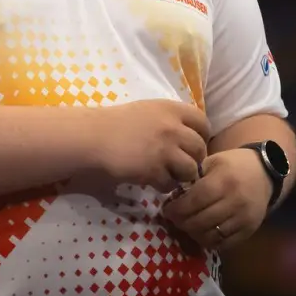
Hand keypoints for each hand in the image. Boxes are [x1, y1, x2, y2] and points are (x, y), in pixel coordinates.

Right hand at [91, 100, 209, 191]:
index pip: (203, 123)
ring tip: (168, 175)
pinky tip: (153, 182)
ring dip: (181, 175)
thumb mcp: (147, 110)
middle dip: (194, 159)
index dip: (201, 136)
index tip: (192, 145)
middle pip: (200, 148)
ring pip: (190, 169)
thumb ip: (169, 120)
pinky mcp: (154, 170)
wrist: (92, 137)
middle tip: (181, 165)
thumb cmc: (114, 122)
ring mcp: (165, 150)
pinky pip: (171, 184)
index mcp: (171, 109)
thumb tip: (187, 135)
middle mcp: (172, 127)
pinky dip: (164, 186)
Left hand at [160, 147, 272, 251]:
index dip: (177, 209)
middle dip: (182, 222)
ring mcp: (243, 218)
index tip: (167, 209)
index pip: (194, 202)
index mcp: (224, 181)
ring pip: (210, 236)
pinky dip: (210, 241)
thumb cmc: (233, 165)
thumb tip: (174, 197)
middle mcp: (235, 201)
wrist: (265, 173)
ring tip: (188, 225)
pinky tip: (203, 232)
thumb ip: (193, 178)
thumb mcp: (212, 162)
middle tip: (175, 219)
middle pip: (200, 221)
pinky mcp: (249, 230)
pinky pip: (224, 244)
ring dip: (194, 233)